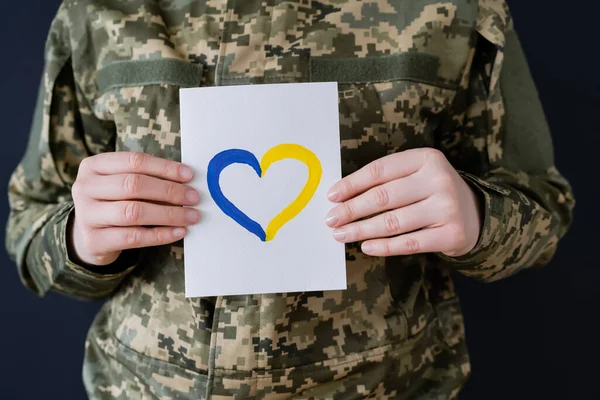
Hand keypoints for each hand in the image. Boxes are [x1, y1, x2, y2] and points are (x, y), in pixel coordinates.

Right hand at [70, 152, 199, 265]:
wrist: (92, 235)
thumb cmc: (116, 202)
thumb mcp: (124, 183)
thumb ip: (149, 178)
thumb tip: (187, 180)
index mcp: (93, 166)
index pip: (134, 161)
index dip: (164, 168)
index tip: (189, 176)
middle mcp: (84, 187)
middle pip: (133, 185)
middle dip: (169, 191)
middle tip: (193, 198)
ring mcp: (86, 215)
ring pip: (133, 212)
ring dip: (168, 214)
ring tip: (191, 216)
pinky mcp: (93, 240)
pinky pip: (133, 237)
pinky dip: (160, 235)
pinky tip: (179, 232)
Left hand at [325, 148, 481, 257]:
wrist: (474, 215)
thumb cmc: (431, 192)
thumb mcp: (414, 175)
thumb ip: (384, 181)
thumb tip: (340, 196)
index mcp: (426, 158)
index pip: (380, 171)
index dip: (352, 184)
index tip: (331, 196)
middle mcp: (439, 180)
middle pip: (384, 197)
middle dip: (352, 210)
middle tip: (331, 219)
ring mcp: (447, 207)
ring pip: (393, 222)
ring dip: (361, 230)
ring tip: (341, 235)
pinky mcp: (451, 234)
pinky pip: (409, 243)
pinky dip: (384, 246)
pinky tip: (366, 246)